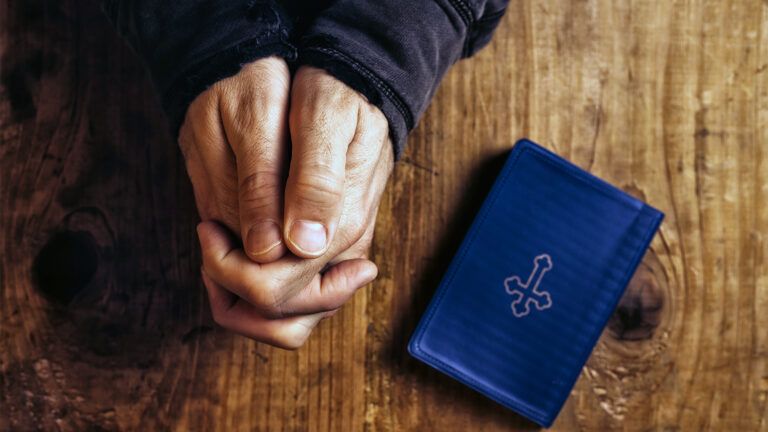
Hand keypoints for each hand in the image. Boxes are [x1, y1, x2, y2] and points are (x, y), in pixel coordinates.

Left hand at [195, 66, 393, 347]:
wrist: (359, 92)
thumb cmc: (336, 97)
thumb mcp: (325, 118)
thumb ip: (316, 181)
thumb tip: (301, 245)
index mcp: (340, 229)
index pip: (277, 289)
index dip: (229, 269)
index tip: (207, 227)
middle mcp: (342, 254)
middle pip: (279, 314)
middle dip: (230, 285)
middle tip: (209, 234)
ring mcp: (337, 259)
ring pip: (287, 320)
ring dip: (242, 300)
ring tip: (221, 250)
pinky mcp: (328, 255)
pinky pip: (292, 301)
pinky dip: (255, 289)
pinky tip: (237, 250)